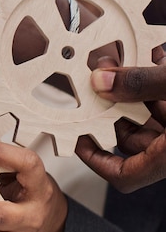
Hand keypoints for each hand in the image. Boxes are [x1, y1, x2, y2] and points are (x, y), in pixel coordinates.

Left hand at [75, 47, 165, 192]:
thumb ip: (141, 84)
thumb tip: (102, 81)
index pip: (123, 175)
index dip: (93, 159)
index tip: (74, 138)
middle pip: (131, 136)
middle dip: (109, 107)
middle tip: (92, 83)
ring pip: (147, 114)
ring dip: (130, 90)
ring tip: (113, 63)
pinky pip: (163, 98)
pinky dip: (152, 81)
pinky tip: (147, 56)